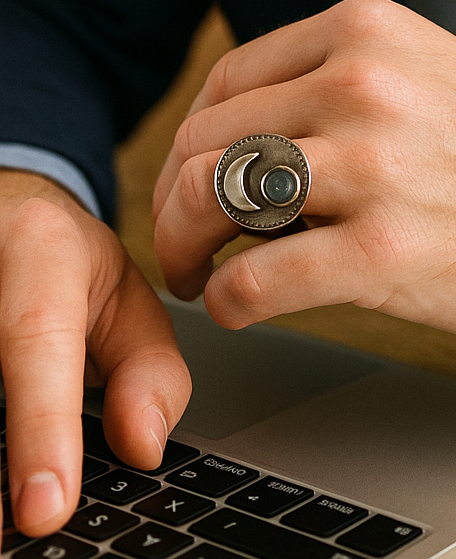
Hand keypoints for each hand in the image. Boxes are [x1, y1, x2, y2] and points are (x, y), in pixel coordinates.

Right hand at [0, 171, 190, 536]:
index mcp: (40, 246)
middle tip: (23, 529)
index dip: (41, 425)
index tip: (46, 508)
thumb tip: (144, 447)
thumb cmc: (67, 264)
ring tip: (9, 515)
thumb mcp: (126, 297)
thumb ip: (149, 369)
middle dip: (2, 467)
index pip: (36, 337)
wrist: (2, 219)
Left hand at [153, 0, 455, 339]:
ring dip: (185, 248)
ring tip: (198, 275)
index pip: (227, 79)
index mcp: (365, 30)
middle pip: (206, 141)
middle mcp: (361, 83)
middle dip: (175, 200)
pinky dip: (229, 302)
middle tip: (184, 242)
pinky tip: (242, 307)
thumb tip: (239, 128)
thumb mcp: (423, 67)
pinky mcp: (381, 251)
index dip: (192, 138)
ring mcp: (372, 165)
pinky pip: (253, 281)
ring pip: (211, 199)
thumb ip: (336, 75)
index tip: (193, 176)